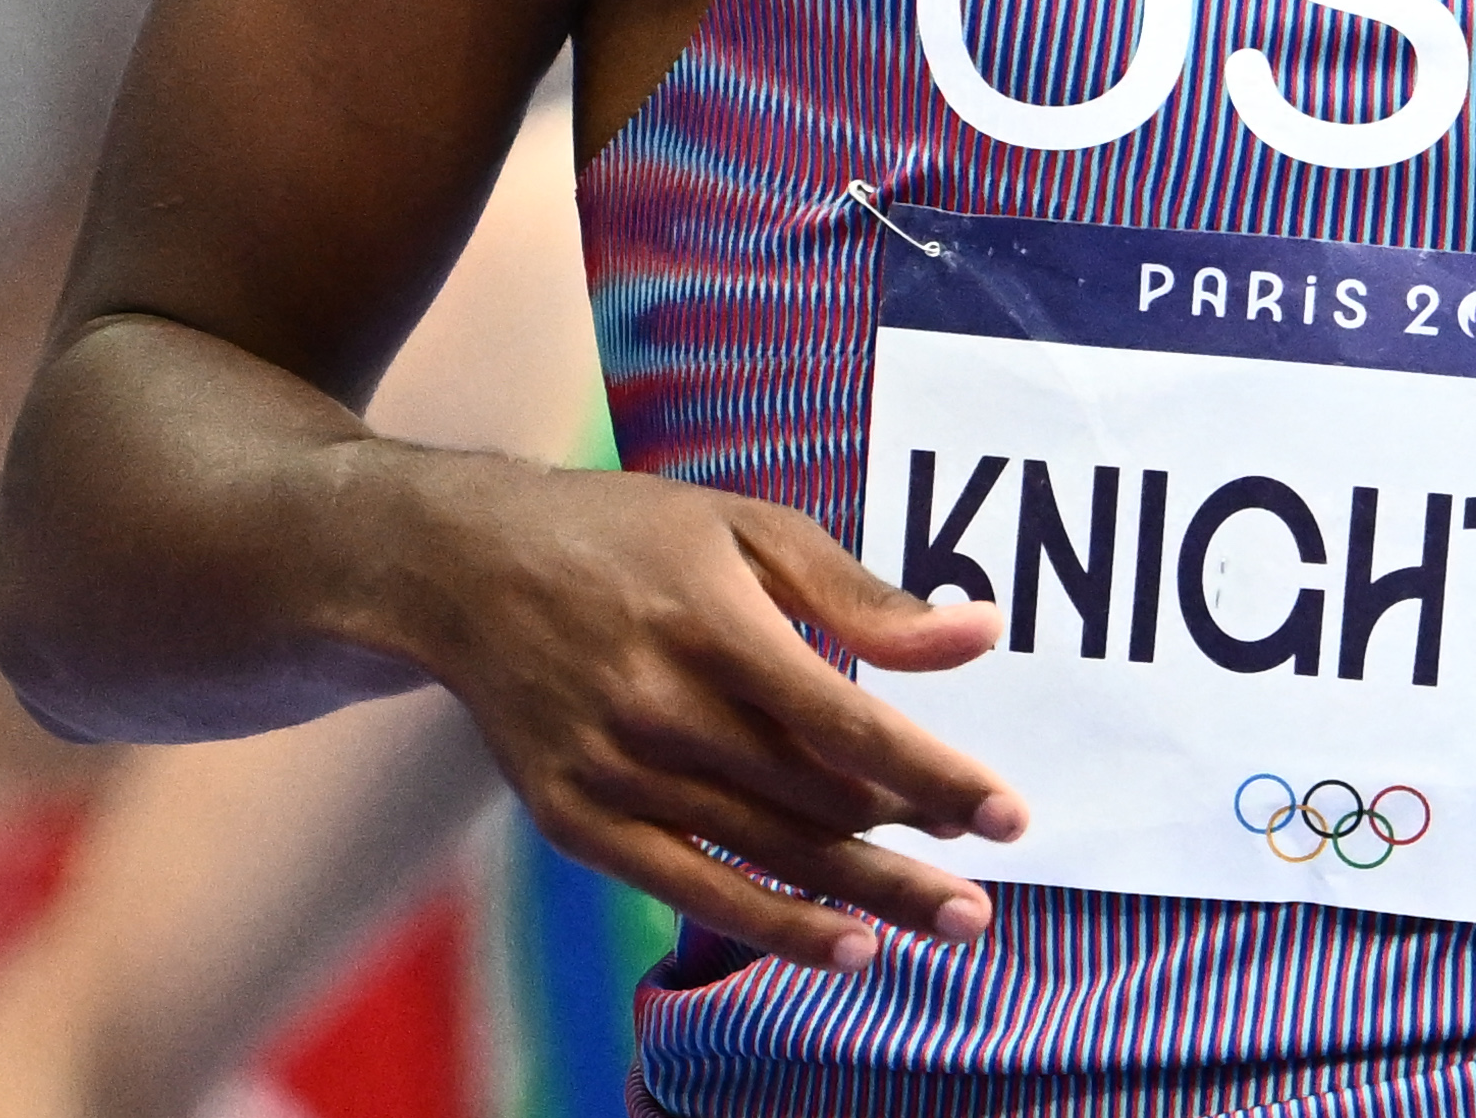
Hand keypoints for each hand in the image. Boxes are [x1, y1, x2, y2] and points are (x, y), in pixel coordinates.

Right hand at [370, 451, 1025, 972]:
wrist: (464, 567)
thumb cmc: (627, 535)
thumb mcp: (748, 529)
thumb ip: (864, 596)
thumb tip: (980, 636)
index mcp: (711, 623)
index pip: (847, 722)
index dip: (935, 777)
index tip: (1010, 814)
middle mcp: (661, 707)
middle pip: (817, 799)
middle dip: (914, 843)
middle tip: (988, 880)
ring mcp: (614, 772)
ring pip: (768, 851)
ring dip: (867, 894)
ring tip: (951, 920)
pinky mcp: (576, 819)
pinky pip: (691, 890)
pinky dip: (773, 924)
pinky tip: (848, 945)